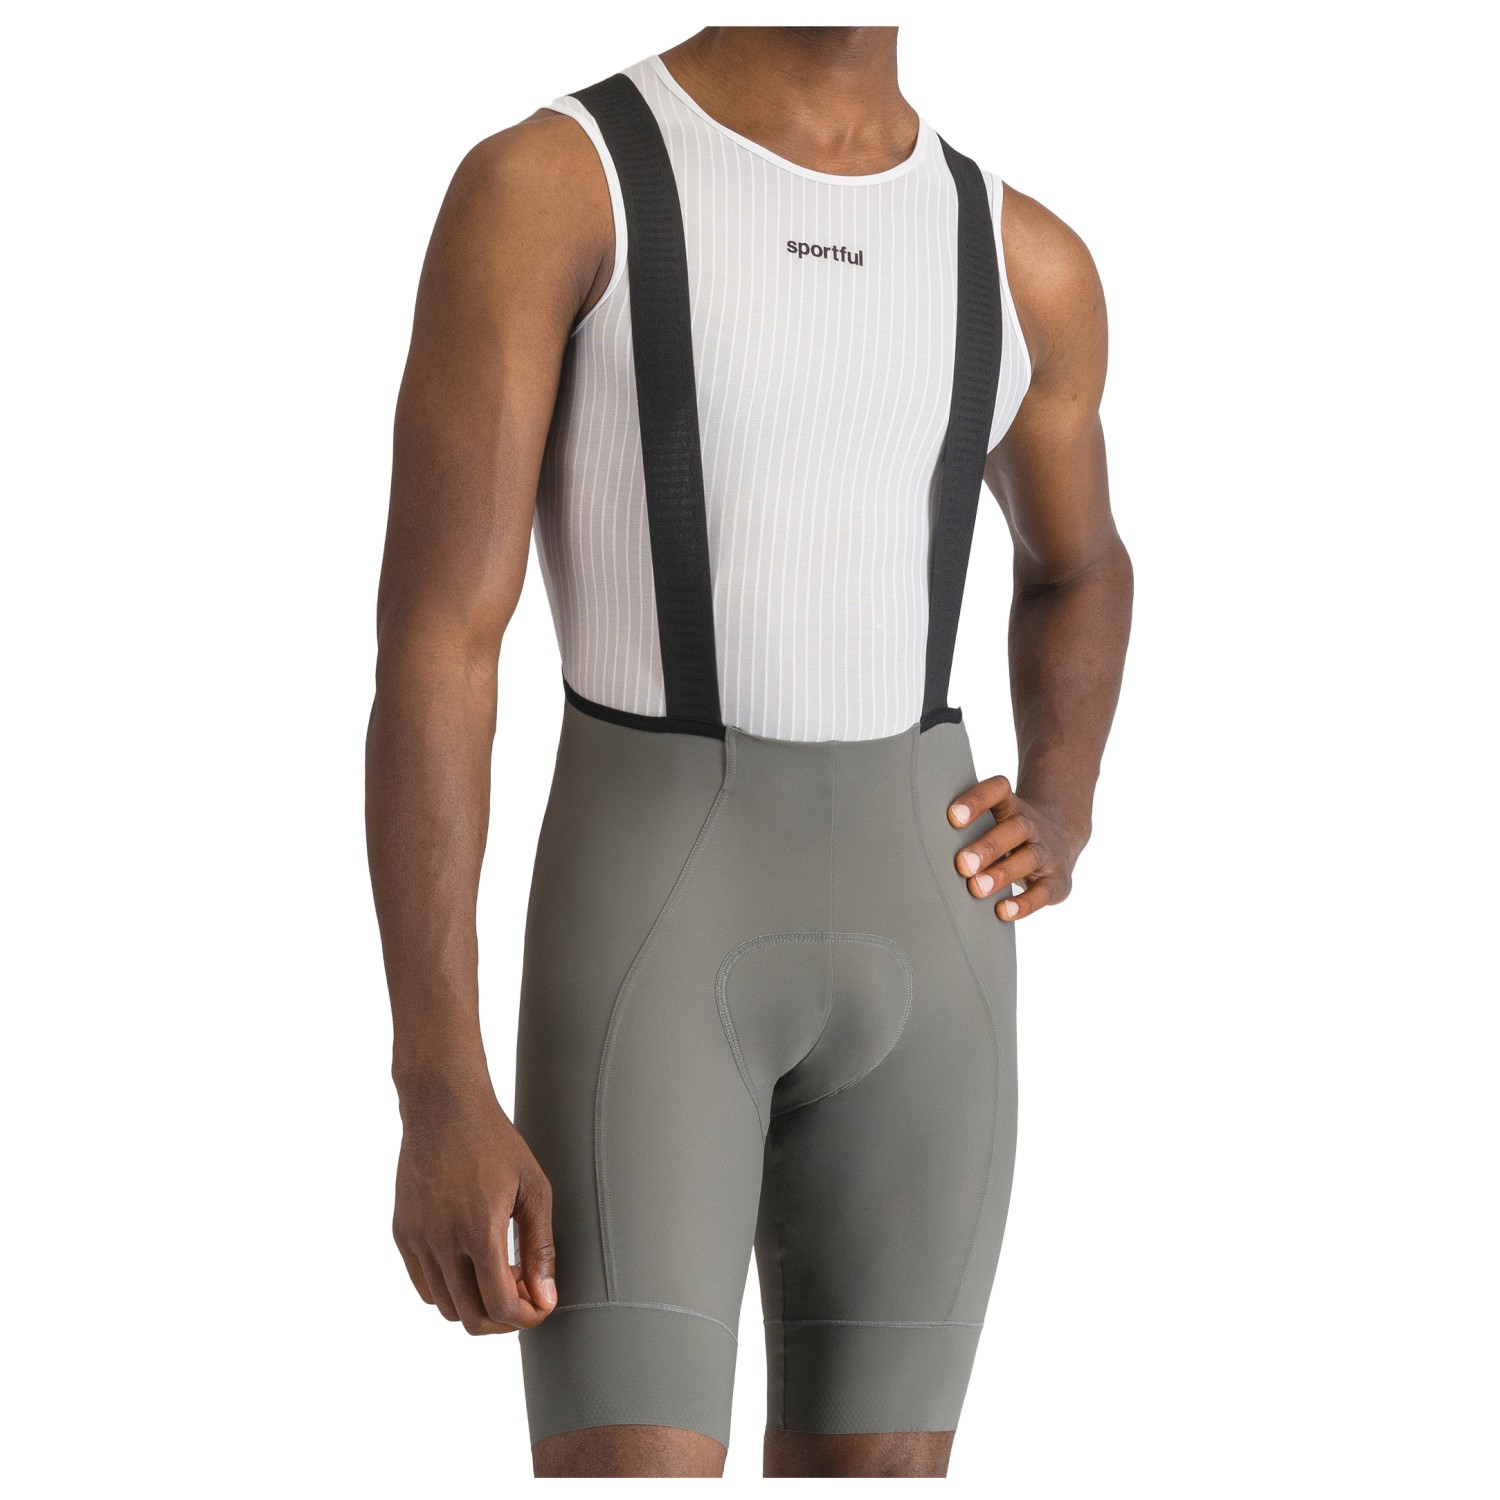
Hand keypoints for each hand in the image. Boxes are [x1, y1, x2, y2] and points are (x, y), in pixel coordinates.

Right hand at [393, 1081, 557, 1334]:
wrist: (444, 1108)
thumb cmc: (496, 1143)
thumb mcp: (534, 1189)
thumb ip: (540, 1248)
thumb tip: (545, 1298)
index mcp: (478, 1230)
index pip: (500, 1306)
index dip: (526, 1318)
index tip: (541, 1306)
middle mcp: (441, 1242)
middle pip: (471, 1318)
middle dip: (504, 1319)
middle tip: (524, 1294)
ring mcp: (417, 1240)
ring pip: (445, 1307)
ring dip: (476, 1305)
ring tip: (500, 1273)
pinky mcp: (402, 1234)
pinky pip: (424, 1286)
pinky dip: (449, 1290)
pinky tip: (472, 1264)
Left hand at [946, 775, 1087, 921]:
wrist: (1061, 838)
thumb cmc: (1008, 832)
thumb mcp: (994, 819)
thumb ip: (965, 825)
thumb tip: (919, 844)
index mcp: (1011, 805)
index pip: (998, 790)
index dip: (977, 800)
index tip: (952, 817)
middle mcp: (1032, 825)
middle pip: (1014, 828)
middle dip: (987, 846)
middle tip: (961, 864)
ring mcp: (1047, 852)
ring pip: (1028, 858)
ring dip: (1001, 874)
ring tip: (975, 888)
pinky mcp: (1057, 882)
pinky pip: (1043, 892)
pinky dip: (1024, 904)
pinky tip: (1003, 911)